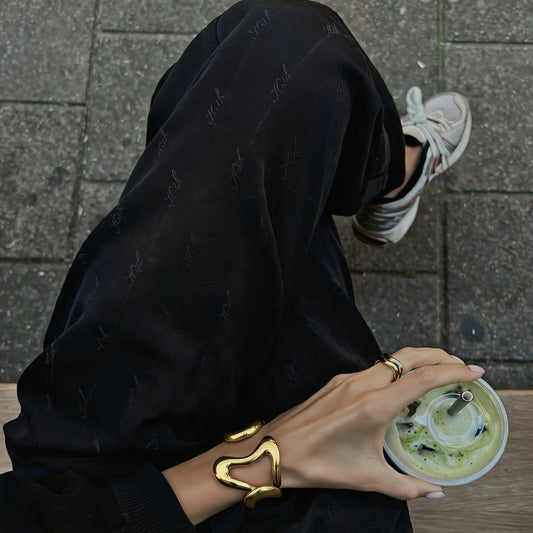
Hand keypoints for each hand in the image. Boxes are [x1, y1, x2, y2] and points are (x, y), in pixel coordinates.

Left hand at [262, 347, 484, 499]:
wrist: (276, 449)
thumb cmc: (319, 464)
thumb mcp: (366, 478)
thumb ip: (405, 486)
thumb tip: (435, 492)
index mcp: (374, 405)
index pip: (423, 378)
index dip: (453, 371)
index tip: (475, 372)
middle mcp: (363, 384)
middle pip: (409, 356)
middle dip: (439, 355)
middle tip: (461, 364)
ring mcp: (347, 378)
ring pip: (391, 359)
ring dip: (417, 360)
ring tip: (435, 372)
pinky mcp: (337, 381)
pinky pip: (373, 368)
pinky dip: (395, 369)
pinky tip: (399, 386)